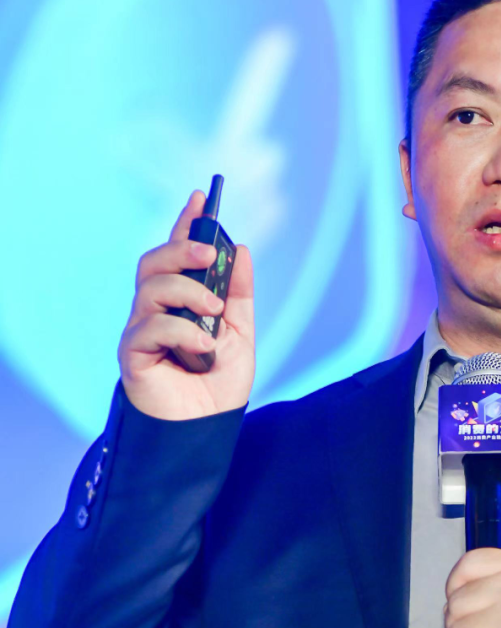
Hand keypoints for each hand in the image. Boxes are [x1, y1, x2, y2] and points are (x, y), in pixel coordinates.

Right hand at [119, 191, 254, 419]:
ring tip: (214, 311)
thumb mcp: (241, 333)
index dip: (186, 224)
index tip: (202, 197)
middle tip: (211, 253)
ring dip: (187, 292)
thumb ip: (239, 294)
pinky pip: (149, 327)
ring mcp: (141, 331)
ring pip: (151, 288)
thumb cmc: (218, 385)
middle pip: (153, 263)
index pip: (177, 254)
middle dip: (181, 249)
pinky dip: (181, 331)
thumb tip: (241, 250)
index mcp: (179, 302)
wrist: (207, 430)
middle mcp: (154, 311)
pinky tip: (204, 347)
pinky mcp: (132, 354)